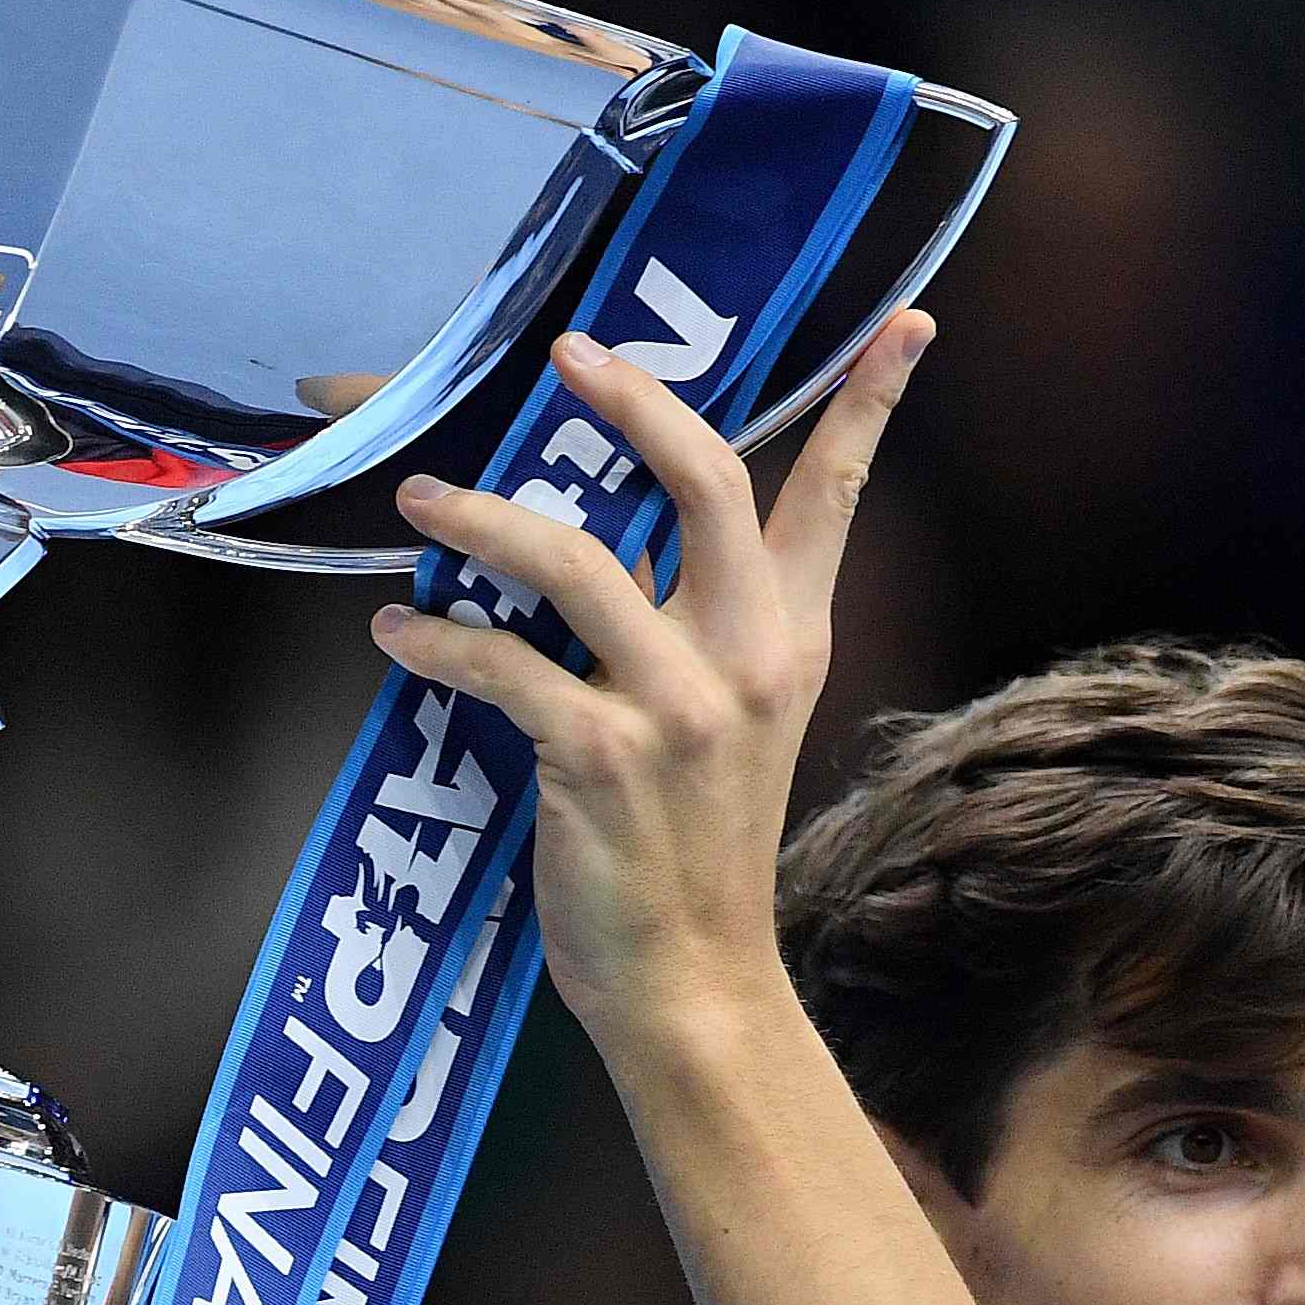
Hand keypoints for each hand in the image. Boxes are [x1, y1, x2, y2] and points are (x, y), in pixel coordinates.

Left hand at [375, 311, 930, 1053]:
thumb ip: (691, 629)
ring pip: (574, 561)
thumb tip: (610, 537)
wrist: (693, 980)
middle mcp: (746, 656)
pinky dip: (436, 639)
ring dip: (483, 517)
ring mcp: (677, 706)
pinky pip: (502, 666)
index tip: (906, 323)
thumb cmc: (692, 850)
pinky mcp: (601, 757)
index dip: (870, 405)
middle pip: (705, 480)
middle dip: (635, 400)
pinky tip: (398, 630)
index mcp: (788, 638)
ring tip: (420, 497)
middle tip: (569, 353)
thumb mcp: (729, 724)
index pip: (835, 497)